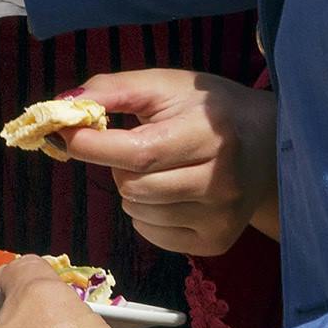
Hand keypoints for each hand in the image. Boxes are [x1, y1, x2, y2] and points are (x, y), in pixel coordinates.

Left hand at [55, 70, 276, 256]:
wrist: (269, 143)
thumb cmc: (206, 109)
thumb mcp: (164, 85)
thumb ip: (111, 90)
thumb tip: (59, 107)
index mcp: (208, 135)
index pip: (137, 152)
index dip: (91, 145)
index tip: (64, 132)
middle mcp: (219, 181)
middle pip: (132, 186)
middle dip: (117, 165)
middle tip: (138, 146)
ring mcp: (220, 217)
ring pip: (137, 211)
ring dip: (131, 190)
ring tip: (159, 168)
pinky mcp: (216, 241)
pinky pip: (152, 233)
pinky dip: (146, 213)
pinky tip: (169, 192)